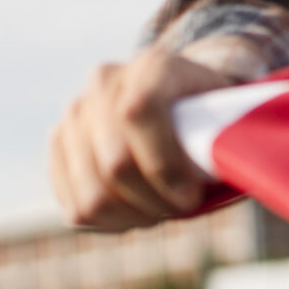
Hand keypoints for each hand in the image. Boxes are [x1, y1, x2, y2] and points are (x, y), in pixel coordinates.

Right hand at [47, 48, 231, 230]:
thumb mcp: (230, 112)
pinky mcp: (58, 146)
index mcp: (153, 66)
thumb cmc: (213, 114)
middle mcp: (105, 82)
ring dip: (132, 215)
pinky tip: (135, 213)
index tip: (191, 196)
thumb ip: (227, 135)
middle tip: (182, 207)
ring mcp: (75, 113)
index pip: (139, 112)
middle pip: (115, 162)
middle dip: (154, 200)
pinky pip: (74, 205)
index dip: (164, 164)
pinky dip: (109, 222)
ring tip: (160, 211)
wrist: (177, 98)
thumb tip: (225, 169)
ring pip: (92, 192)